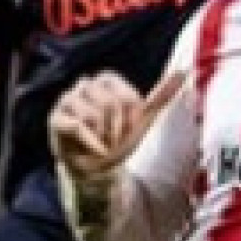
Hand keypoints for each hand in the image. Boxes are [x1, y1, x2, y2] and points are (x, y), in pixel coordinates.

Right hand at [47, 70, 180, 182]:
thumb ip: (161, 94)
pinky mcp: (56, 118)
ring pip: (93, 116)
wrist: (96, 169)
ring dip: (104, 138)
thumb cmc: (117, 140)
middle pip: (110, 105)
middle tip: (113, 141)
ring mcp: (67, 100)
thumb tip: (184, 71)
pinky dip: (91, 142)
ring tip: (101, 145)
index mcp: (106, 80)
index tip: (128, 130)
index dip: (131, 118)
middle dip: (117, 130)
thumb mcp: (143, 119)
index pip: (126, 96)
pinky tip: (94, 150)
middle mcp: (85, 86)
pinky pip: (77, 125)